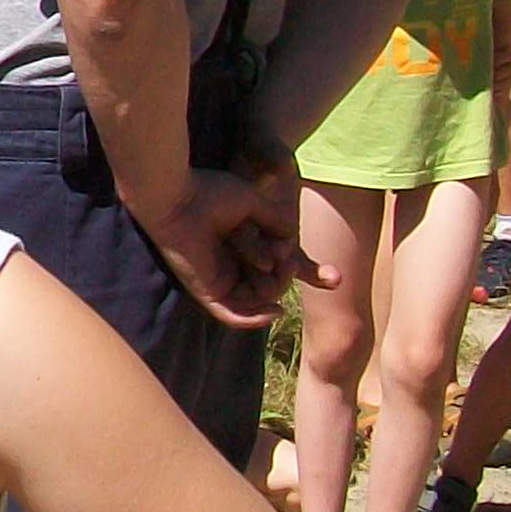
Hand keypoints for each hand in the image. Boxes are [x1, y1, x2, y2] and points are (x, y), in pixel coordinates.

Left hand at [138, 165, 322, 327]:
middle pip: (270, 283)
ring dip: (274, 288)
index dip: (306, 273)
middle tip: (284, 258)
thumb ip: (275, 221)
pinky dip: (254, 319)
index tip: (334, 278)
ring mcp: (218, 279)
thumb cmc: (208, 192)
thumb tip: (292, 241)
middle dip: (285, 274)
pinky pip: (232, 315)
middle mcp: (230, 263)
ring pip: (256, 299)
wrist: (175, 197)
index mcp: (240, 243)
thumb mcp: (252, 203)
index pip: (276, 266)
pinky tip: (275, 310)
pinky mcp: (206, 291)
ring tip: (275, 264)